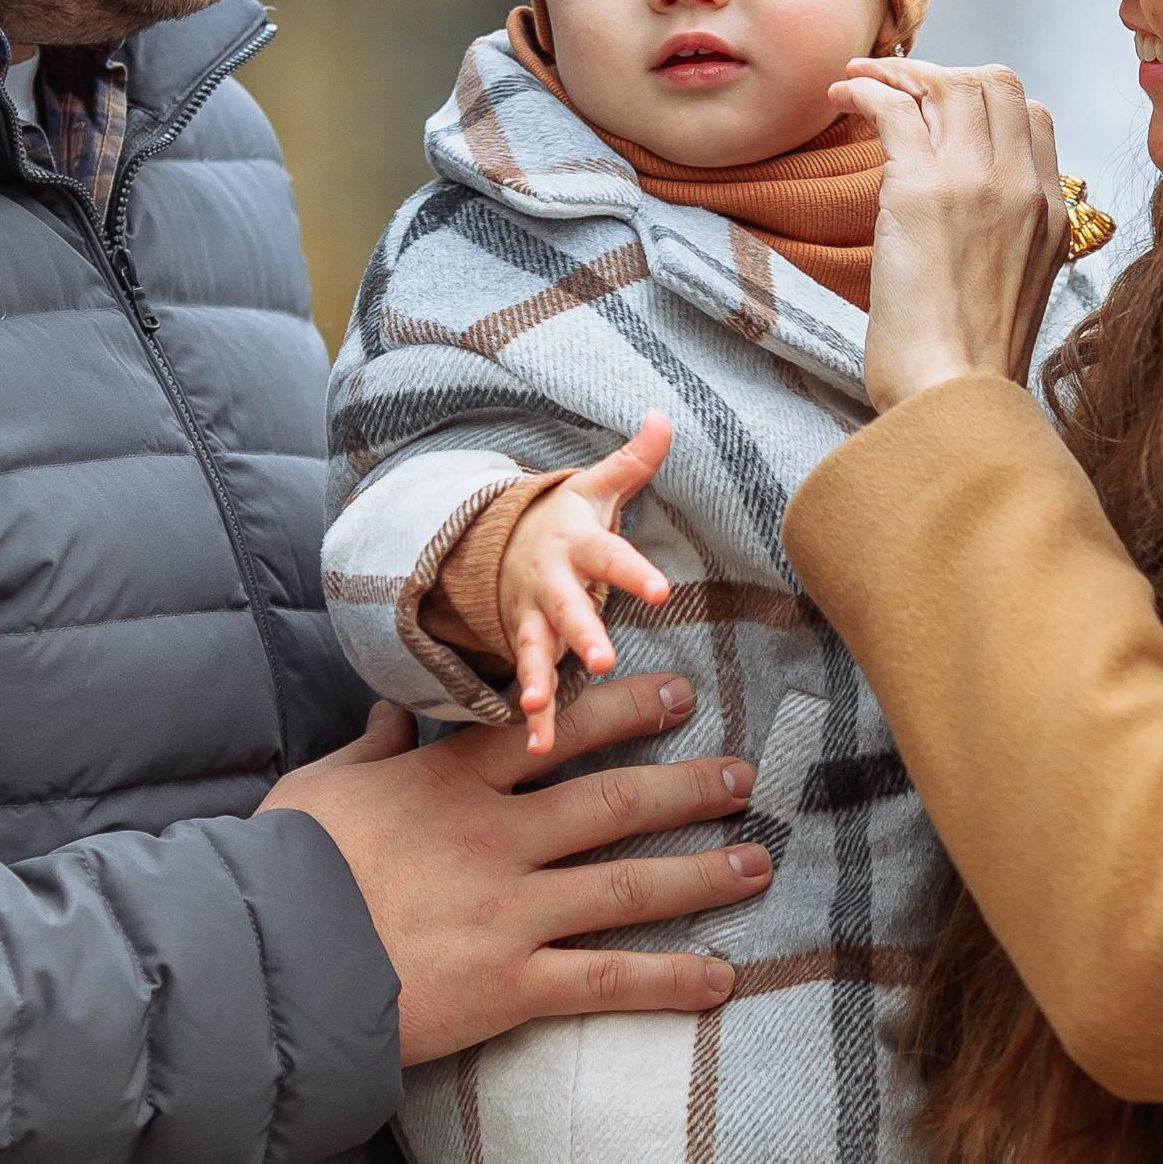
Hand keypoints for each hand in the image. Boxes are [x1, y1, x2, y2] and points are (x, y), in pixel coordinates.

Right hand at [261, 672, 767, 1064]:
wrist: (257, 958)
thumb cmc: (279, 869)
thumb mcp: (319, 788)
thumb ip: (369, 748)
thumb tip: (393, 712)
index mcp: (449, 781)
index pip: (555, 730)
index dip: (624, 708)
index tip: (676, 694)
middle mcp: (495, 837)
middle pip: (614, 798)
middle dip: (687, 785)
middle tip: (740, 777)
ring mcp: (509, 911)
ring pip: (627, 883)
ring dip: (701, 872)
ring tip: (755, 862)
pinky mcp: (509, 984)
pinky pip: (606, 979)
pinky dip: (670, 980)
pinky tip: (721, 978)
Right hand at [504, 413, 674, 754]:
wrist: (495, 545)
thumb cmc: (565, 519)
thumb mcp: (594, 487)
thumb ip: (633, 461)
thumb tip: (666, 416)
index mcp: (576, 543)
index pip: (610, 555)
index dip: (632, 572)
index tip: (660, 590)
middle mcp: (550, 584)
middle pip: (568, 610)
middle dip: (583, 634)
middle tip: (604, 657)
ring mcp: (532, 618)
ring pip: (536, 651)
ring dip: (539, 681)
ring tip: (540, 710)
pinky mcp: (525, 646)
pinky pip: (530, 683)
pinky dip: (533, 718)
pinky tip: (540, 748)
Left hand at [830, 57, 1067, 411]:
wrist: (955, 400)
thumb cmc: (969, 371)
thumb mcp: (1015, 294)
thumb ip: (1005, 242)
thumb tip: (961, 215)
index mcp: (1053, 214)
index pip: (1033, 117)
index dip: (984, 102)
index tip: (941, 114)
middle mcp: (1023, 188)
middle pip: (995, 83)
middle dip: (942, 75)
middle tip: (896, 89)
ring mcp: (976, 184)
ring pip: (947, 84)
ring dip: (896, 73)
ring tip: (858, 84)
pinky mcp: (920, 192)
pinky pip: (895, 107)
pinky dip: (865, 90)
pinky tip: (842, 98)